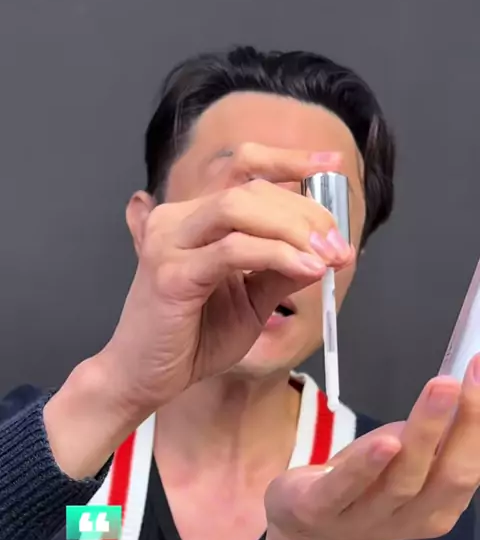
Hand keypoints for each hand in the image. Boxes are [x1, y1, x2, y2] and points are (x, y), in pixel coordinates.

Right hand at [101, 144, 352, 413]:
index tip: (332, 163)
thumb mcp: (250, 300)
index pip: (242, 169)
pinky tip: (307, 269)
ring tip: (328, 256)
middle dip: (306, 213)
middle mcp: (176, 220)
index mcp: (193, 219)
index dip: (289, 159)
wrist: (144, 379)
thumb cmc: (191, 340)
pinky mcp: (171, 274)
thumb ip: (279, 270)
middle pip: (250, 189)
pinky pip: (233, 251)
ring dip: (294, 229)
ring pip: (240, 208)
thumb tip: (323, 250)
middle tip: (339, 245)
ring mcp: (169, 243)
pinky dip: (277, 255)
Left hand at [263, 355, 479, 539]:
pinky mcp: (320, 510)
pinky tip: (385, 441)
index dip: (478, 422)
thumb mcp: (405, 461)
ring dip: (424, 434)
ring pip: (402, 480)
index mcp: (438, 507)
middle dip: (466, 426)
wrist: (306, 532)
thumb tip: (466, 386)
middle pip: (447, 476)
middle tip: (466, 380)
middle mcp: (409, 518)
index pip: (470, 467)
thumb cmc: (364, 486)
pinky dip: (368, 466)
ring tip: (441, 390)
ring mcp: (365, 519)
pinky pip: (346, 489)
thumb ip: (435, 438)